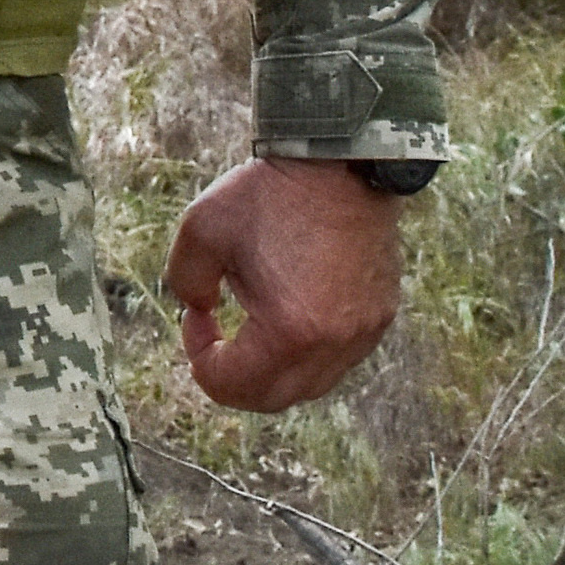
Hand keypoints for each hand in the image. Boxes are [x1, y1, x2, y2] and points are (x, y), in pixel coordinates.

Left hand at [165, 157, 404, 411]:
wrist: (340, 166)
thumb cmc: (268, 196)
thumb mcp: (200, 232)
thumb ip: (185, 283)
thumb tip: (196, 312)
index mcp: (290, 330)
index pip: (234, 385)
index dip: (199, 359)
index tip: (193, 317)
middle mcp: (335, 344)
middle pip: (274, 398)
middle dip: (233, 379)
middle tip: (211, 337)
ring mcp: (364, 335)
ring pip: (310, 385)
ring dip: (270, 369)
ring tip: (247, 324)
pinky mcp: (379, 318)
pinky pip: (337, 360)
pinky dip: (303, 353)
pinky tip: (283, 313)